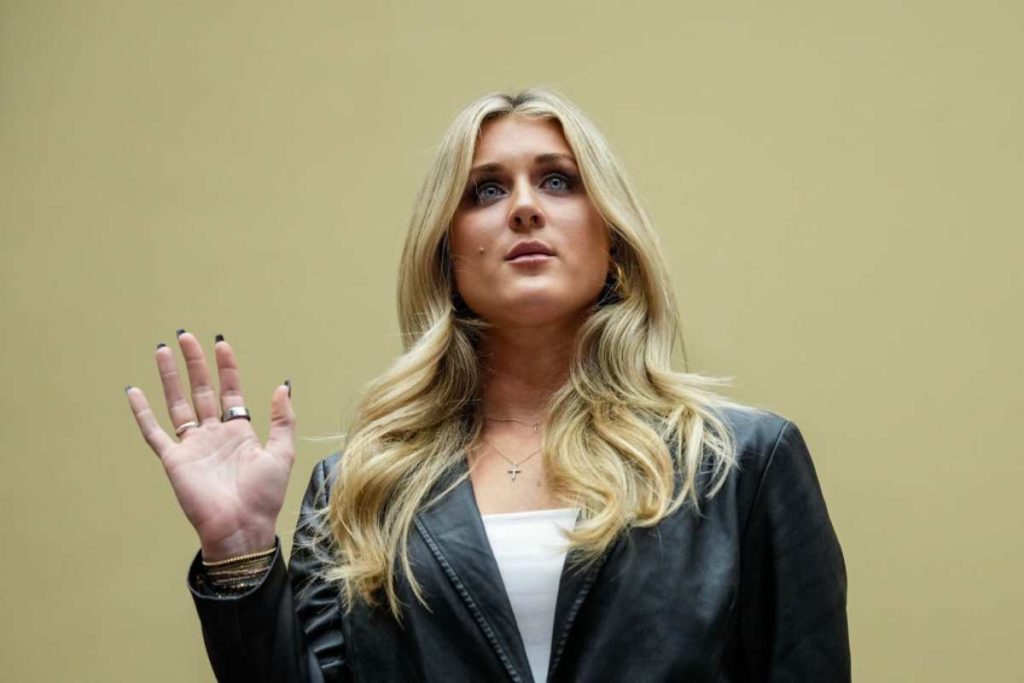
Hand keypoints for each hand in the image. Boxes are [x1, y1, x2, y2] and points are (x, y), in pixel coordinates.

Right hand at [125, 331, 295, 561]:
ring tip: (162, 350)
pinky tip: (134, 391)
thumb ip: (283, 419)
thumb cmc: (264, 496)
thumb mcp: (281, 453)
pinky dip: (142, 412)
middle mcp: (214, 435)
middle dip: (194, 363)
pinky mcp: (174, 460)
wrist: (242, 527)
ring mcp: (192, 446)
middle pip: (201, 391)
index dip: (226, 368)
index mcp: (239, 432)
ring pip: (177, 404)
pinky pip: (154, 432)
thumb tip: (283, 386)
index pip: (230, 391)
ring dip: (170, 378)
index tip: (220, 343)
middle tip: (186, 336)